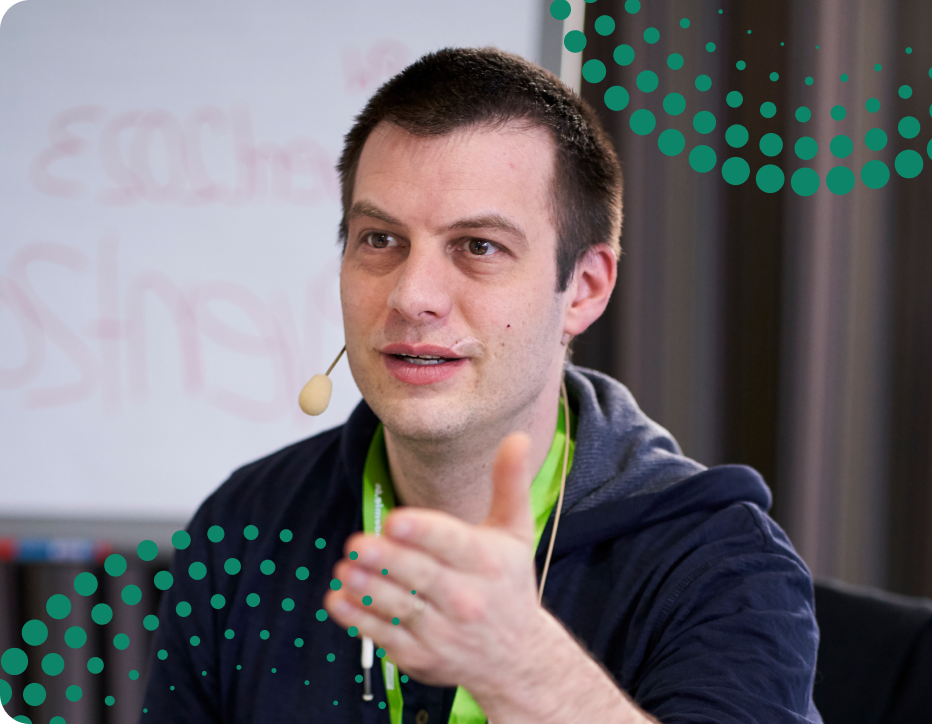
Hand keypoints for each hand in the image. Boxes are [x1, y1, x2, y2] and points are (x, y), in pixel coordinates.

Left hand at [322, 431, 544, 694]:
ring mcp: (442, 631)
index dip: (424, 533)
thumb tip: (516, 436)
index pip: (453, 544)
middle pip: (422, 576)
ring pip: (399, 607)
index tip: (396, 521)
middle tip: (357, 544)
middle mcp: (466, 599)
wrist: (516, 659)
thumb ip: (509, 483)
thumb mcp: (516, 532)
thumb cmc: (509, 585)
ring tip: (344, 568)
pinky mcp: (420, 656)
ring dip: (367, 588)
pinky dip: (359, 620)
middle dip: (388, 561)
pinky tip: (338, 600)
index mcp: (487, 563)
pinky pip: (385, 637)